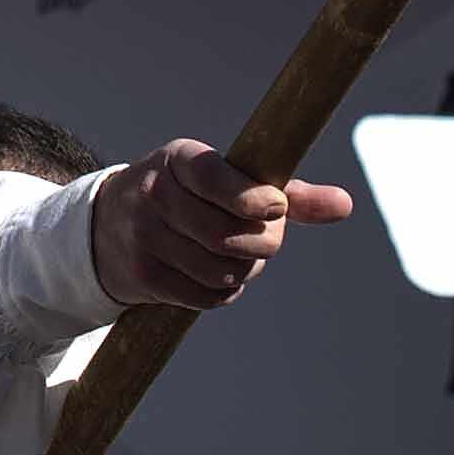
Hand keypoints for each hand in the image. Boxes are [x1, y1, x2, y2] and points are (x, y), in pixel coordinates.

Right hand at [85, 136, 353, 311]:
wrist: (108, 225)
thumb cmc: (189, 197)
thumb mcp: (227, 180)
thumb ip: (288, 193)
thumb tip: (345, 204)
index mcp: (178, 159)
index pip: (212, 177)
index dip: (249, 197)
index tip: (276, 207)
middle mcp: (154, 194)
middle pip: (227, 234)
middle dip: (262, 243)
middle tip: (269, 238)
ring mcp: (144, 237)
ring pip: (220, 269)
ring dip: (245, 270)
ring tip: (241, 256)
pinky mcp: (143, 275)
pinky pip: (205, 295)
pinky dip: (225, 291)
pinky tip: (219, 275)